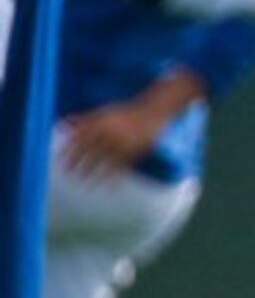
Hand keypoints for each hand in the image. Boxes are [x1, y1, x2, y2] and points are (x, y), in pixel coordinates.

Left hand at [57, 97, 171, 176]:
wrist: (153, 111)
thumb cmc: (127, 111)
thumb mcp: (103, 111)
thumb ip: (83, 118)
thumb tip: (62, 123)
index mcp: (99, 123)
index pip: (78, 138)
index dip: (67, 149)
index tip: (58, 158)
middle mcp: (107, 134)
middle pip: (86, 151)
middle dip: (75, 162)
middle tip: (66, 172)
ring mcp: (120, 144)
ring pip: (101, 161)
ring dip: (90, 172)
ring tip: (82, 182)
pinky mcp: (133, 151)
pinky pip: (120, 167)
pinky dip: (113, 177)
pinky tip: (107, 186)